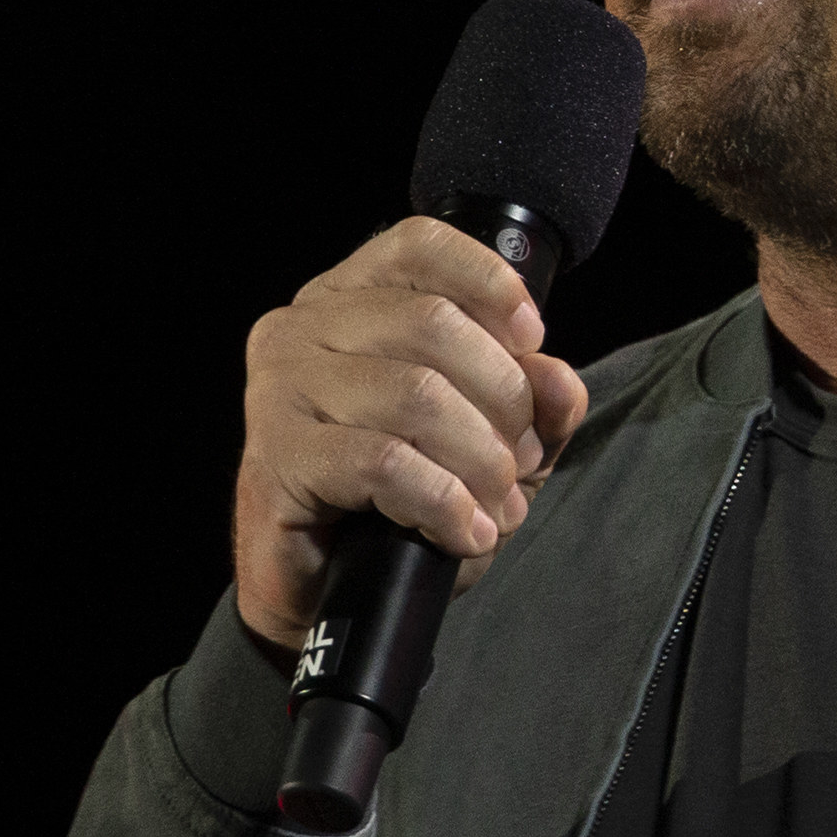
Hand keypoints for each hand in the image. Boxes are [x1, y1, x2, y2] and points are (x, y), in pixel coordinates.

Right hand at [232, 216, 589, 653]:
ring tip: (497, 506)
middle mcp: (304, 326)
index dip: (489, 283)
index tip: (532, 341)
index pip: (420, 246)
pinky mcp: (276, 456)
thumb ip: (533, 407)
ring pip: (415, 394)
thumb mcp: (488, 445)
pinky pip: (381, 462)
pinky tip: (463, 532)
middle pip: (433, 323)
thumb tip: (560, 380)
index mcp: (350, 299)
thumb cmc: (399, 502)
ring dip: (479, 460)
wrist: (325, 590)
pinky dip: (442, 502)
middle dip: (502, 400)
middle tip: (520, 462)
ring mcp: (281, 387)